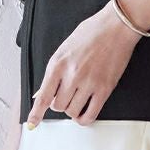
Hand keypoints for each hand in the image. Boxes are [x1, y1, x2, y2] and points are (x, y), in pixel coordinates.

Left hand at [26, 2, 142, 128]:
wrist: (117, 25)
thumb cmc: (93, 31)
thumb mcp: (66, 47)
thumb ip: (55, 69)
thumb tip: (45, 91)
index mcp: (58, 63)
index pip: (43, 96)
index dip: (36, 113)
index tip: (32, 123)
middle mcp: (71, 75)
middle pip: (58, 106)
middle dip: (60, 103)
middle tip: (66, 95)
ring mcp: (88, 83)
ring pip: (72, 112)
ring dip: (73, 109)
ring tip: (78, 98)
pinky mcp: (104, 89)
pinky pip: (90, 115)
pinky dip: (85, 119)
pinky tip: (85, 113)